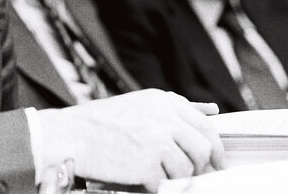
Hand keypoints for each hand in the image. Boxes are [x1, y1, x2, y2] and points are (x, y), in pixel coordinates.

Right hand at [36, 89, 224, 191]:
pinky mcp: (147, 165)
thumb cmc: (99, 121)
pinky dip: (154, 184)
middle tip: (195, 174)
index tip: (216, 160)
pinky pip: (164, 183)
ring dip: (175, 176)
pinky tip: (140, 177)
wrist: (71, 135)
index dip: (215, 147)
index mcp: (163, 102)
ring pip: (187, 169)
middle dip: (202, 166)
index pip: (205, 125)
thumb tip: (211, 110)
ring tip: (156, 172)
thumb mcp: (140, 103)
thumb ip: (176, 106)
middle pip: (203, 148)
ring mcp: (157, 142)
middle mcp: (164, 118)